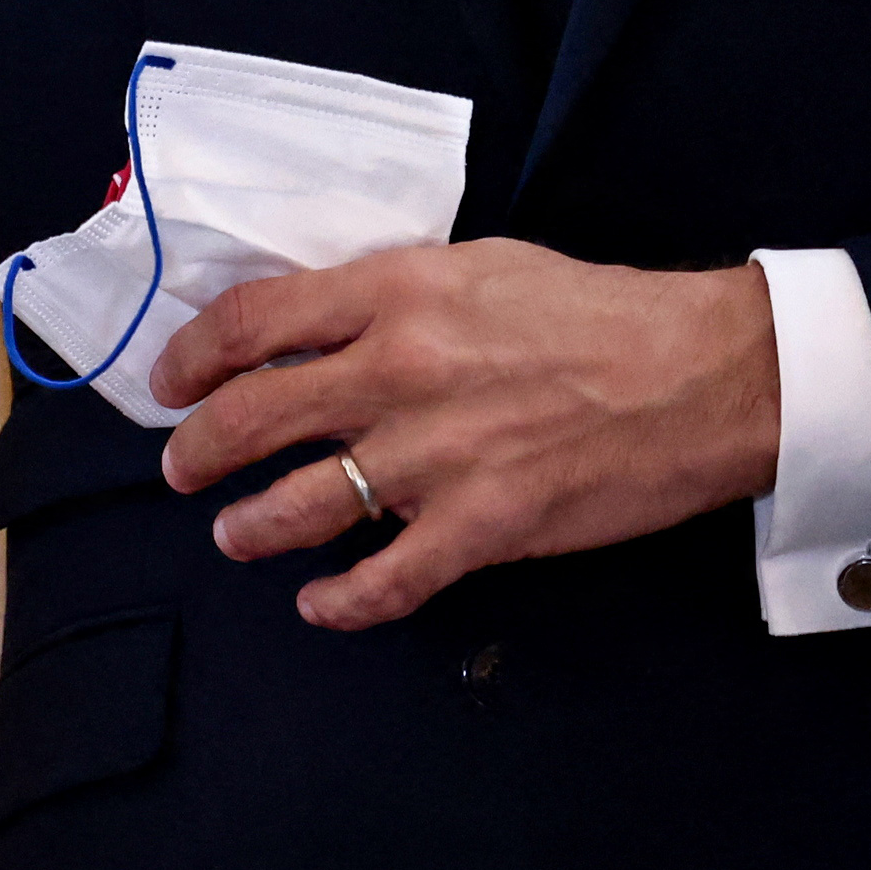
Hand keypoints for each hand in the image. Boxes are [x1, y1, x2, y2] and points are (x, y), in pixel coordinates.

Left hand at [147, 240, 780, 631]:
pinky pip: (386, 579)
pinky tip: (319, 602)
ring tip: (234, 534)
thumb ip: (388, 295)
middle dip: (198, 448)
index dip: (193, 355)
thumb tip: (316, 324)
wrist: (700, 372)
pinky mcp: (482, 524)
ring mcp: (436, 455)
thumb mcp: (474, 267)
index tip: (169, 380)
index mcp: (394, 292)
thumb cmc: (594, 311)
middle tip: (180, 466)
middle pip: (253, 414)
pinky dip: (341, 600)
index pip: (253, 321)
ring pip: (300, 503)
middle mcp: (397, 370)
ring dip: (251, 526)